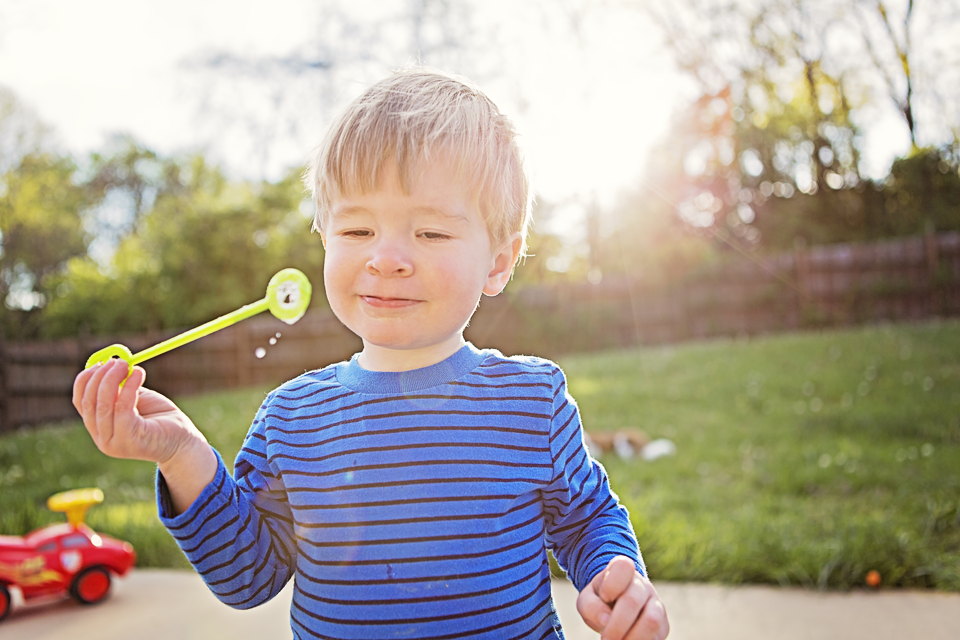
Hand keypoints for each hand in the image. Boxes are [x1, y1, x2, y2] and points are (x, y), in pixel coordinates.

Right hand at [73, 359, 215, 512]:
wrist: (183, 442)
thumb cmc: (160, 418)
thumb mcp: (135, 399)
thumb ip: (119, 386)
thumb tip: (110, 362)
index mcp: (99, 428)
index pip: (81, 402)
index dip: (86, 380)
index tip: (100, 362)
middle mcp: (102, 438)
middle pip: (89, 403)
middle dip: (100, 377)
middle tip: (118, 361)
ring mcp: (114, 442)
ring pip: (104, 405)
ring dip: (113, 379)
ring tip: (129, 365)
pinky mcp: (130, 440)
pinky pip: (123, 408)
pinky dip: (129, 387)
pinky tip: (139, 374)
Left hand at [576, 556, 668, 639]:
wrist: (615, 607)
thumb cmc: (600, 601)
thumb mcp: (587, 599)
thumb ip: (591, 606)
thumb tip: (605, 620)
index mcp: (623, 570)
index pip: (623, 568)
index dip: (611, 585)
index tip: (604, 597)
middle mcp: (642, 585)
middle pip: (632, 601)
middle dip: (616, 626)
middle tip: (606, 639)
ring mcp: (656, 604)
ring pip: (651, 621)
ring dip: (632, 638)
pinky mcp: (664, 625)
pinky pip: (657, 637)